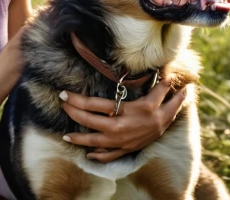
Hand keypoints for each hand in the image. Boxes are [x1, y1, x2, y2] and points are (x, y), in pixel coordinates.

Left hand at [60, 78, 186, 162]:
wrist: (167, 134)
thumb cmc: (159, 114)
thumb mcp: (156, 98)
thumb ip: (155, 86)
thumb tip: (163, 73)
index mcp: (123, 112)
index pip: (94, 104)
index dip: (77, 99)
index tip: (64, 94)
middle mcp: (118, 127)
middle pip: (89, 120)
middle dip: (72, 112)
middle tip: (61, 103)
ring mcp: (119, 141)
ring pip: (94, 141)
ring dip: (78, 139)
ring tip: (65, 135)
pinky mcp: (123, 150)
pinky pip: (107, 155)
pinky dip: (97, 156)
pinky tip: (87, 154)